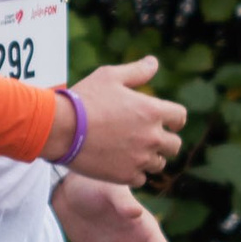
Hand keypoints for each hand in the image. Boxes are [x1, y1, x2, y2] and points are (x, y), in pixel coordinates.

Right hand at [42, 56, 186, 184]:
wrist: (61, 128)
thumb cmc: (84, 99)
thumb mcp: (109, 76)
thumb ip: (136, 71)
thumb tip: (153, 63)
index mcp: (152, 111)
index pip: (180, 117)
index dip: (173, 118)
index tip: (165, 121)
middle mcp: (152, 136)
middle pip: (174, 145)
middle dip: (164, 141)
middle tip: (147, 138)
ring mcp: (140, 158)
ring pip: (158, 164)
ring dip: (149, 158)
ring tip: (132, 152)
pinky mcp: (125, 176)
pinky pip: (140, 179)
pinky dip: (133, 173)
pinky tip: (120, 164)